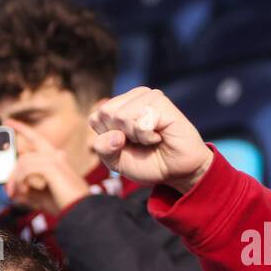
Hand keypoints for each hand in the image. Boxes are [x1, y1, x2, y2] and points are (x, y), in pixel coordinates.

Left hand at [3, 120, 89, 216]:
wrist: (80, 211)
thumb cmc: (63, 204)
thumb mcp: (40, 196)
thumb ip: (26, 189)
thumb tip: (10, 188)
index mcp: (55, 158)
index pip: (36, 138)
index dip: (22, 128)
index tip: (8, 122)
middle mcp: (55, 155)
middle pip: (24, 156)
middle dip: (12, 174)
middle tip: (8, 191)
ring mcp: (54, 159)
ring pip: (22, 163)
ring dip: (15, 181)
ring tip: (16, 195)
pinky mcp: (51, 167)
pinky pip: (26, 170)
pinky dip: (20, 181)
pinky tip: (24, 192)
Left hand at [88, 87, 212, 193]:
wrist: (176, 172)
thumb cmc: (147, 163)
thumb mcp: (116, 161)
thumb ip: (103, 148)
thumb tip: (114, 135)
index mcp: (119, 107)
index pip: (95, 118)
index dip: (107, 140)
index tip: (126, 145)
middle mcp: (133, 98)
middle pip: (105, 113)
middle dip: (119, 136)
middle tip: (140, 141)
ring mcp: (148, 97)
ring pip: (121, 115)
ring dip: (135, 136)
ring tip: (150, 138)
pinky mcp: (161, 102)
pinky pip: (140, 120)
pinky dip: (146, 136)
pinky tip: (158, 136)